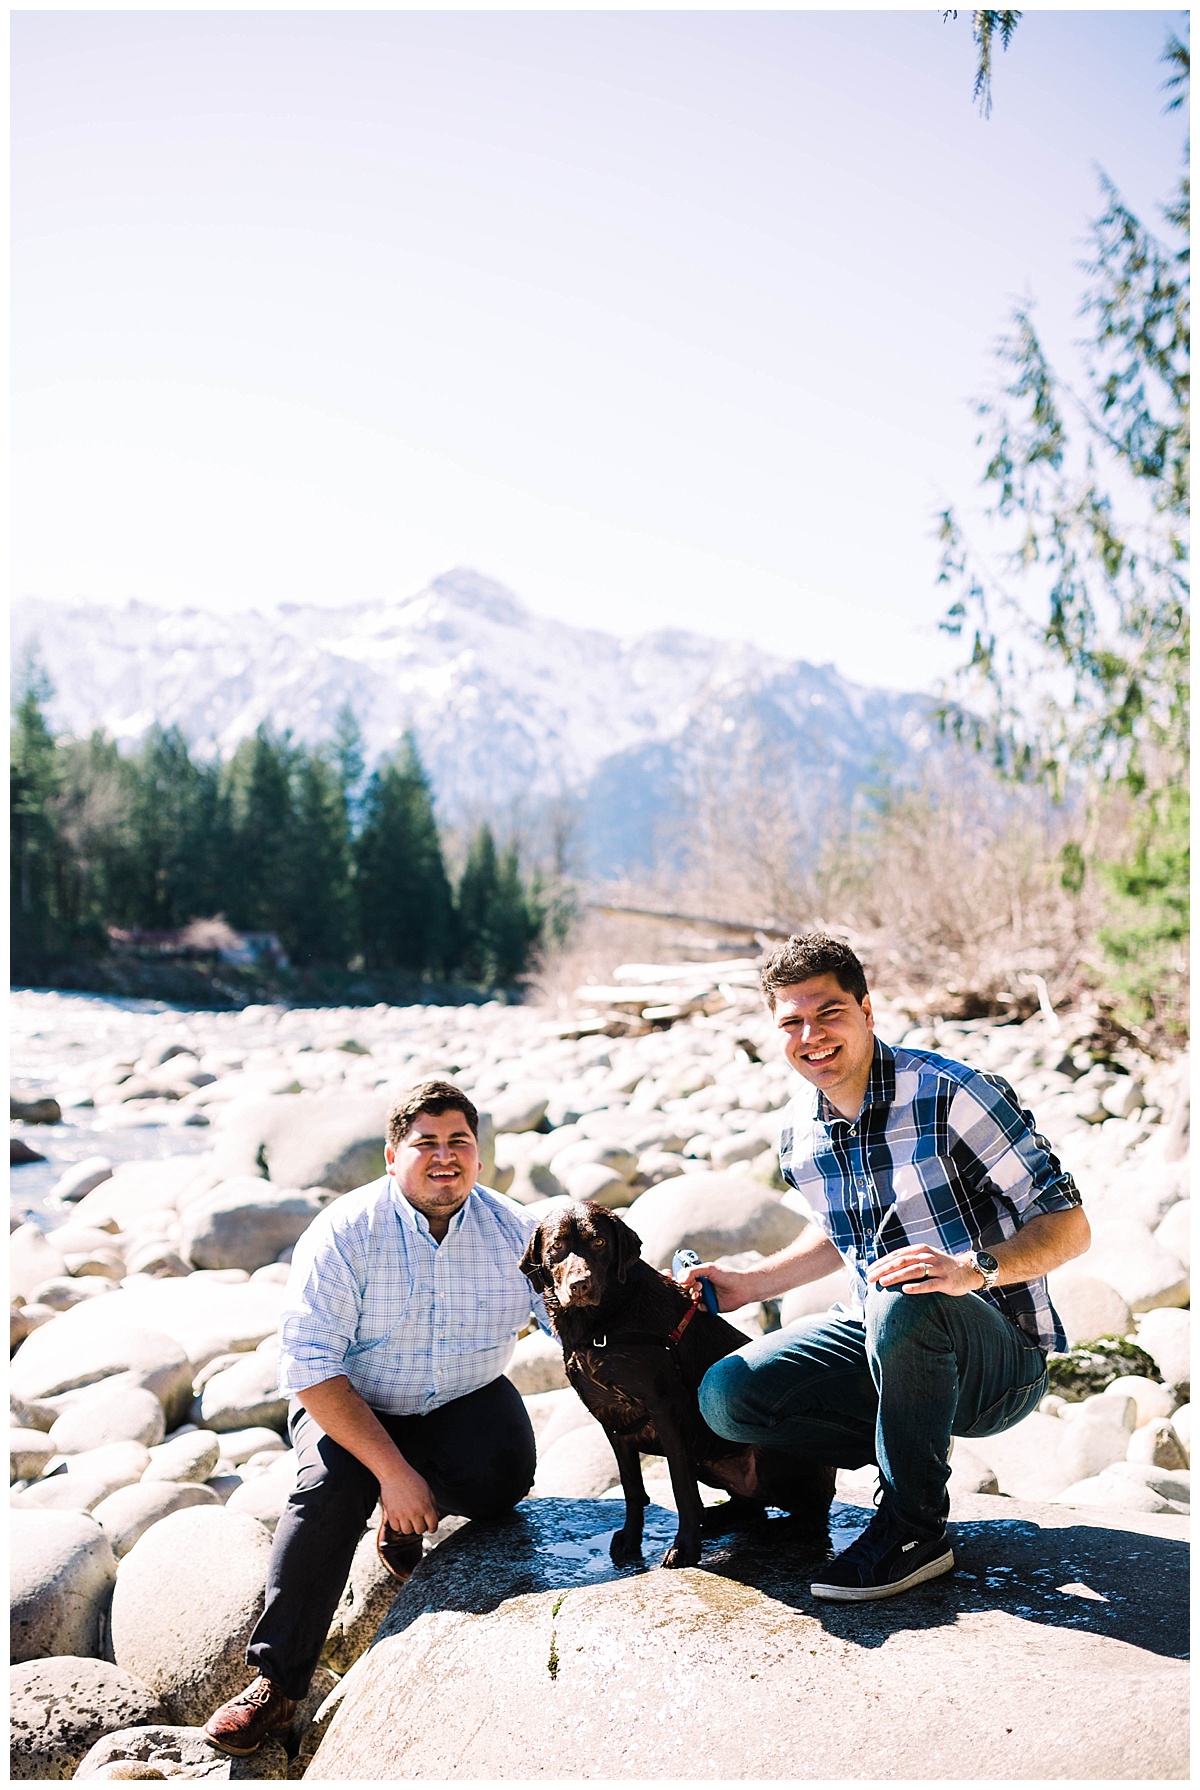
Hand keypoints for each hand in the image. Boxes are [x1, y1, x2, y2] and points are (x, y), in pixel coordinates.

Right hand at [377, 1460, 439, 1534]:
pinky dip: (398, 1525)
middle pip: (420, 1530)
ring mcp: (403, 1514)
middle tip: (418, 1521)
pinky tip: (400, 1518)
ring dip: (409, 1527)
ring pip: (408, 1531)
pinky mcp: (392, 1515)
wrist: (395, 1473)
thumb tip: (437, 1516)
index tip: (430, 1528)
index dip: (433, 1528)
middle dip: (420, 1526)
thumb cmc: (412, 1480)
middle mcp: (415, 1512)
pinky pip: (396, 1528)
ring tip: (408, 1520)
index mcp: (426, 1506)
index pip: (433, 1525)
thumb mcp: (427, 1490)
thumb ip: (432, 1504)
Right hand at [678, 1260, 755, 1311]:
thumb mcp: (709, 1268)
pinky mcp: (709, 1306)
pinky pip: (698, 1308)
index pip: (683, 1277)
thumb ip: (694, 1271)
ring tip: (699, 1292)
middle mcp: (700, 1286)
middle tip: (695, 1284)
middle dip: (686, 1287)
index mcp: (699, 1275)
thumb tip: (681, 1278)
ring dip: (692, 1295)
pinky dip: (698, 1305)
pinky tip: (702, 1300)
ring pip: (690, 1298)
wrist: (743, 1287)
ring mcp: (704, 1296)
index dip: (680, 1278)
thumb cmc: (728, 1275)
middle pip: (685, 1288)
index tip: (679, 1278)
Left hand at [866, 1245, 981, 1296]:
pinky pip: (930, 1284)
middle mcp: (928, 1256)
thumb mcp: (925, 1258)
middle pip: (902, 1261)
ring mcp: (938, 1268)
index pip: (897, 1255)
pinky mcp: (946, 1281)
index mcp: (921, 1250)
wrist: (969, 1270)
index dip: (882, 1262)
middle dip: (884, 1269)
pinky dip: (917, 1287)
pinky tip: (905, 1290)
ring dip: (896, 1276)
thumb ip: (909, 1260)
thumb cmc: (941, 1266)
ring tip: (883, 1282)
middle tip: (870, 1278)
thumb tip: (885, 1269)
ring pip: (914, 1271)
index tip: (869, 1271)